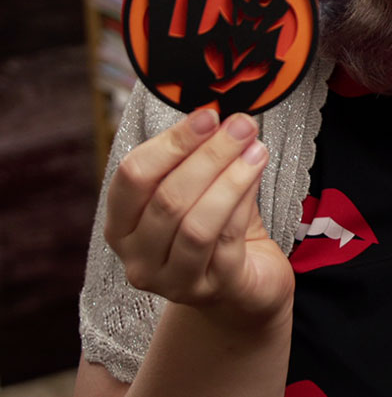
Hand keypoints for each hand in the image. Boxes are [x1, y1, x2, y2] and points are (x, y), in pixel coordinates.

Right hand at [104, 109, 294, 327]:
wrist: (245, 287)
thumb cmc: (218, 229)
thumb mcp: (200, 191)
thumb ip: (201, 159)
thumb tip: (224, 117)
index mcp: (122, 224)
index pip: (132, 177)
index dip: (171, 143)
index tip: (208, 115)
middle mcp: (138, 257)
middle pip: (167, 198)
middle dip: (209, 155)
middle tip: (242, 125)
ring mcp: (172, 281)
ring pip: (196, 223)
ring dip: (230, 178)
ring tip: (256, 148)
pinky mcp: (213, 289)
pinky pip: (227, 240)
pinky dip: (244, 201)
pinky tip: (257, 173)